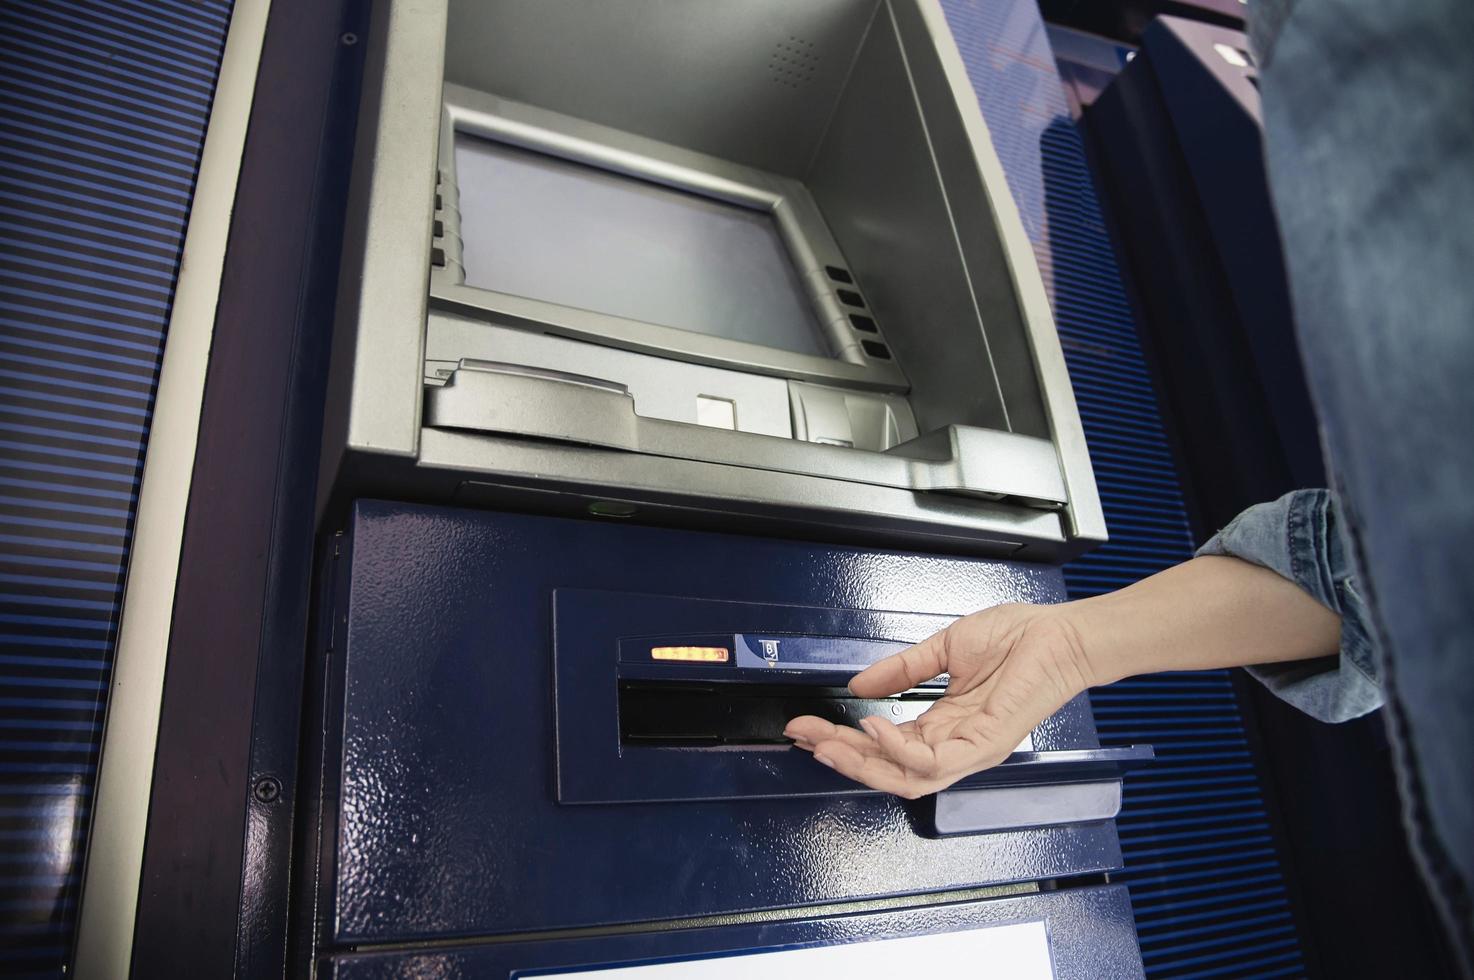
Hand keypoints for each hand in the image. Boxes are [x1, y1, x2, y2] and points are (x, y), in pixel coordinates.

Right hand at [783, 603, 1096, 798]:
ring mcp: (970, 749)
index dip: (842, 738)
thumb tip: (861, 684)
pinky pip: (932, 762)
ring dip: (861, 762)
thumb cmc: (1019, 639)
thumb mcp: (945, 649)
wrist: (1059, 634)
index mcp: (943, 724)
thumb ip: (902, 669)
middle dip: (839, 755)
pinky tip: (874, 728)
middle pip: (886, 768)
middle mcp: (954, 744)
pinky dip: (897, 749)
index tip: (808, 725)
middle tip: (806, 737)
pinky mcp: (985, 745)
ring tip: (830, 742)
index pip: (883, 745)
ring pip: (904, 778)